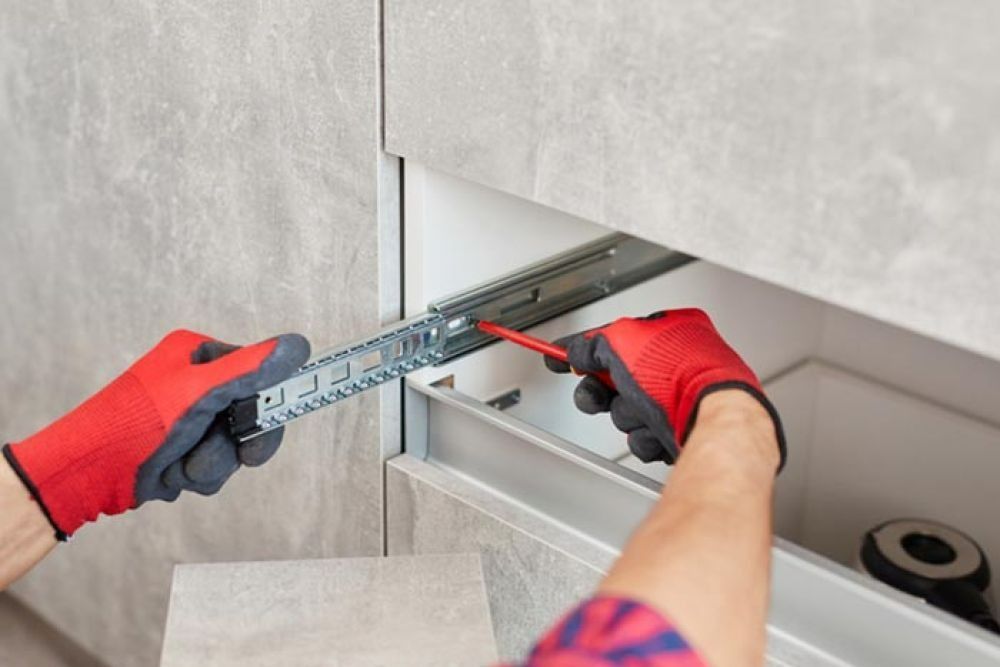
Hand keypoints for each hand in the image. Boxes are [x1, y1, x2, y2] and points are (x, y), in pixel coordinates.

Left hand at [2, 330, 309, 538]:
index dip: (266, 403)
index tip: (268, 423)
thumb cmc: (134, 424)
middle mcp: (194, 383)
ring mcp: (188, 419)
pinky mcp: (181, 450)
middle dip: (234, 443)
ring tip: (180, 464)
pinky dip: (196, 476)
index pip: (257, 373)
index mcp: (198, 355)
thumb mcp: (198, 393)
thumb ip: (250, 370)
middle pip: (248, 415)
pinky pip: (214, 467)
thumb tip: (297, 345)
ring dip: (212, 463)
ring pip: (232, 447)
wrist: (84, 475)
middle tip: (242, 455)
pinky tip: (170, 474)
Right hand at [544, 308, 783, 467]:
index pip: (616, 336)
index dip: (584, 348)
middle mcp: (681, 362)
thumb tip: (577, 350)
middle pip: (619, 379)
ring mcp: (684, 398)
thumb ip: (592, 344)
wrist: (713, 420)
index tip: (559, 356)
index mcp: (672, 330)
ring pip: (630, 411)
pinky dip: (645, 437)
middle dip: (604, 393)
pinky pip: (646, 436)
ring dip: (627, 416)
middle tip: (601, 397)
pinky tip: (656, 432)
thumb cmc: (684, 374)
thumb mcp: (622, 342)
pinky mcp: (684, 431)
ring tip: (644, 412)